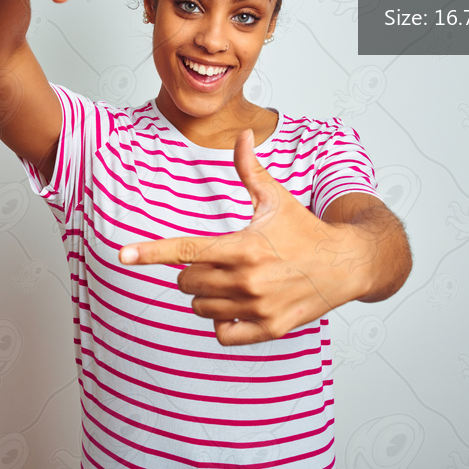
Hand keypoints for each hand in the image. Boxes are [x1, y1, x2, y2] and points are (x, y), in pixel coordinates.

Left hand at [118, 128, 376, 345]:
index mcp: (242, 246)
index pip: (185, 250)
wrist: (346, 264)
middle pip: (187, 282)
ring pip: (200, 308)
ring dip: (207, 296)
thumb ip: (250, 170)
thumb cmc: (307, 230)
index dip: (150, 252)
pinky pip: (222, 333)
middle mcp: (246, 279)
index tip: (122, 255)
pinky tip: (238, 305)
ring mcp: (257, 307)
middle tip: (218, 260)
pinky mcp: (269, 328)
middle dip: (192, 271)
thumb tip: (242, 135)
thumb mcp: (276, 198)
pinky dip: (223, 321)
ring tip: (233, 281)